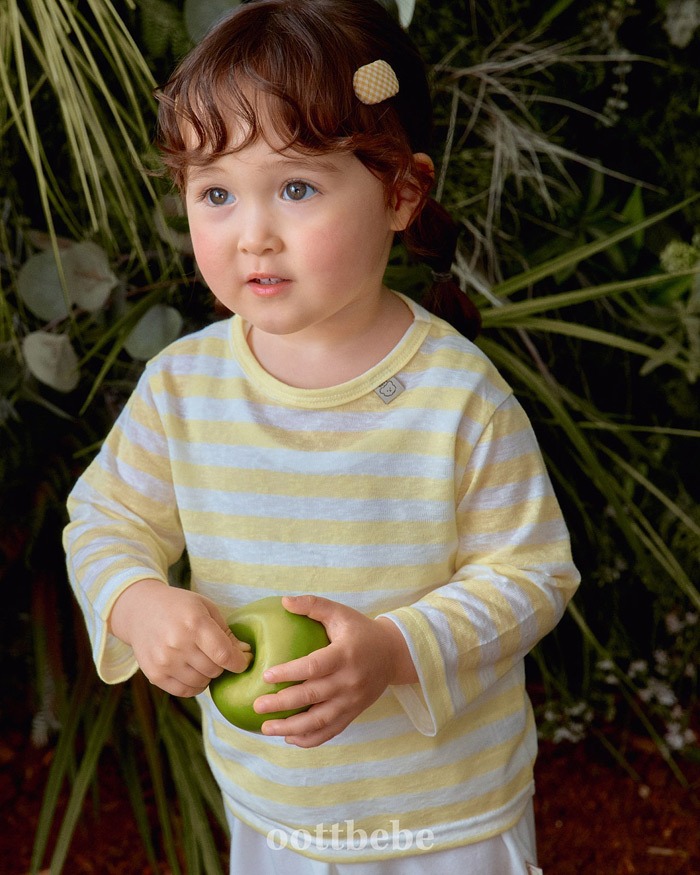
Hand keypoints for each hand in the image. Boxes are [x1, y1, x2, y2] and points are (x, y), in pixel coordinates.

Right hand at [109, 579, 251, 696]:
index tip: (243, 661)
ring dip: (208, 676)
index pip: (224, 654)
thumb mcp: (206, 608)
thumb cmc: (180, 607)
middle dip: (222, 665)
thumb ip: (226, 632)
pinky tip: (192, 671)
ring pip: (201, 683)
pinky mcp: (154, 674)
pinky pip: (185, 692)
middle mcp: (178, 643)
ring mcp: (164, 661)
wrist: (140, 610)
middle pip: (214, 670)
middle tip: (217, 655)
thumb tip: (245, 653)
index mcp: (194, 623)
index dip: (239, 662)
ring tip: (202, 660)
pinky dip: (194, 685)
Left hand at [253, 595, 416, 747]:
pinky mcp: (353, 713)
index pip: (314, 667)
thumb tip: (284, 601)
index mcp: (345, 655)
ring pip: (319, 720)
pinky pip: (331, 731)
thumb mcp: (340, 613)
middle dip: (282, 704)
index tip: (266, 676)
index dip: (289, 672)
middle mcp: (349, 681)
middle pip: (312, 696)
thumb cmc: (360, 631)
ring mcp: (352, 701)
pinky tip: (290, 738)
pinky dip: (310, 739)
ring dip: (291, 728)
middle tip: (257, 705)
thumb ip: (313, 605)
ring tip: (266, 728)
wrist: (393, 655)